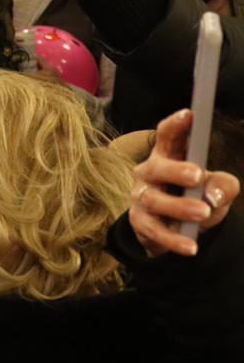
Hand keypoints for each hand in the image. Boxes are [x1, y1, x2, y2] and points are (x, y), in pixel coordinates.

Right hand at [129, 109, 237, 257]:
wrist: (176, 230)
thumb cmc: (195, 198)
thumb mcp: (216, 189)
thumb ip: (223, 186)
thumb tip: (212, 194)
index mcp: (168, 155)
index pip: (167, 136)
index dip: (176, 125)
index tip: (190, 115)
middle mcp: (149, 172)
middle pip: (157, 167)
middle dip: (175, 170)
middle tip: (197, 174)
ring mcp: (141, 196)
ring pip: (154, 199)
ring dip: (178, 206)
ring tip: (202, 212)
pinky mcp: (140, 221)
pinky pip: (154, 230)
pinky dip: (173, 239)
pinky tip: (191, 247)